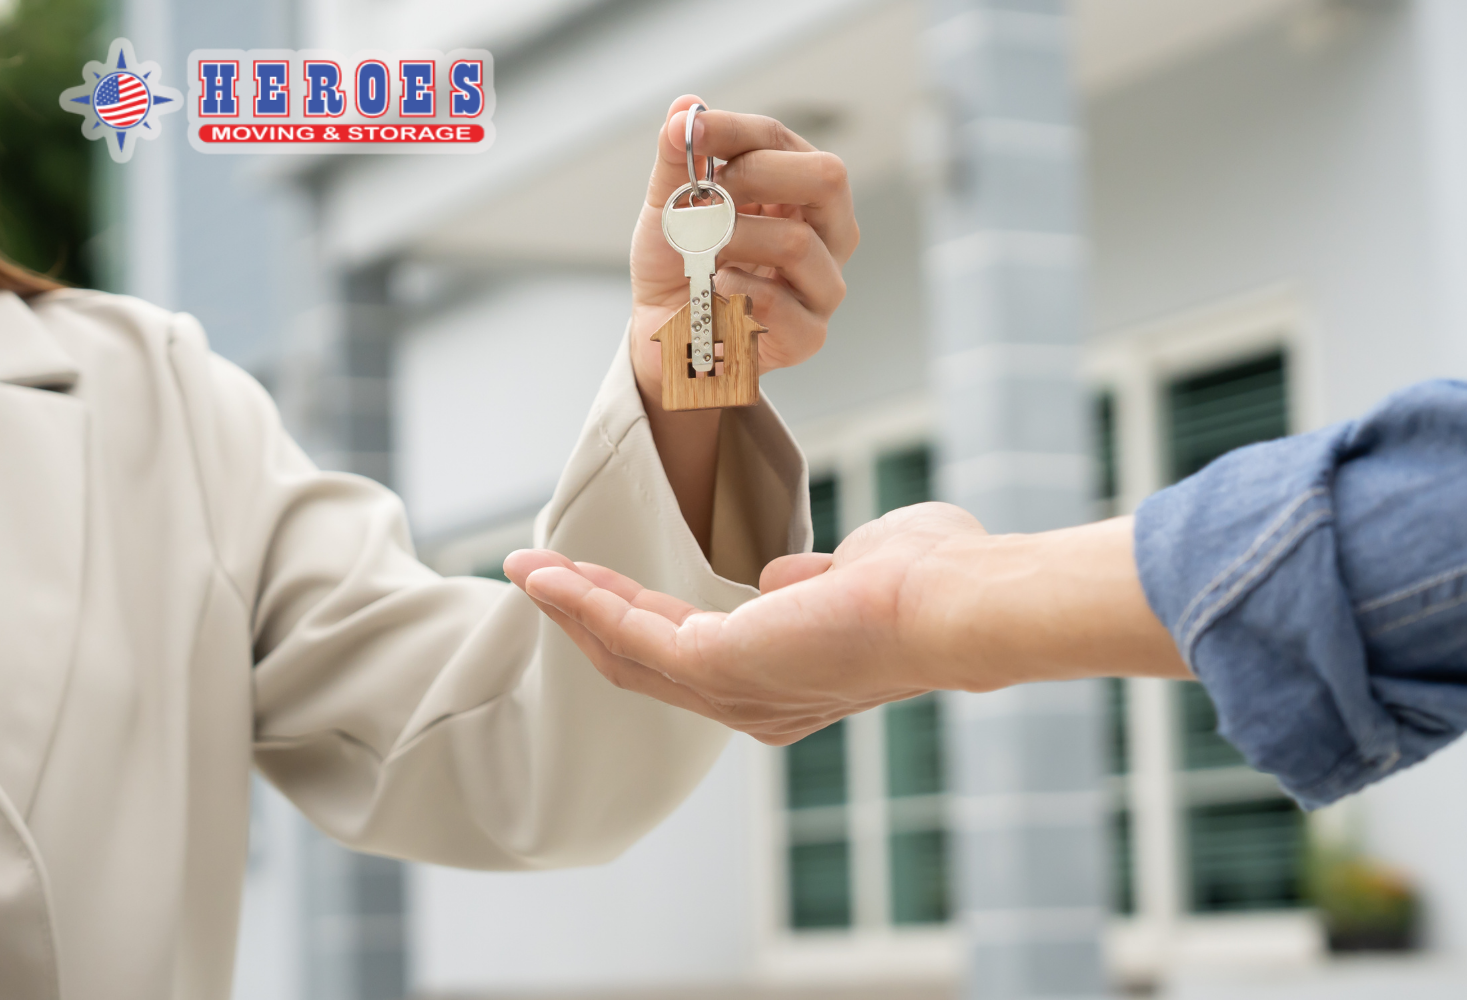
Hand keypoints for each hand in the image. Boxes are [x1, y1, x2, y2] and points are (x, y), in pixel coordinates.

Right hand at [504, 509, 1190, 744]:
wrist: (958, 600)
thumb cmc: (931, 580)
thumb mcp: (856, 573)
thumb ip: (812, 580)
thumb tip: (779, 577)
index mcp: (784, 680)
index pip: (691, 654)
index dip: (638, 617)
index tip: (595, 581)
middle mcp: (753, 702)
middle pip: (644, 663)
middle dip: (588, 616)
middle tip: (536, 575)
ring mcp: (734, 692)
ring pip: (628, 652)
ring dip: (575, 607)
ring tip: (527, 569)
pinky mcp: (720, 666)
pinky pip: (633, 635)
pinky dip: (587, 603)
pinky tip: (551, 574)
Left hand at [628, 96, 858, 556]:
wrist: (664, 335)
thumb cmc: (677, 265)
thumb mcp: (668, 207)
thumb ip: (676, 160)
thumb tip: (684, 108)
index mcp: (797, 186)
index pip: (779, 139)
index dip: (734, 131)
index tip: (690, 133)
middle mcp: (826, 230)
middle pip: (827, 178)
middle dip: (752, 181)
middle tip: (704, 202)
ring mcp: (824, 283)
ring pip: (798, 243)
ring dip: (733, 244)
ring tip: (703, 256)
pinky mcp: (809, 334)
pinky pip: (782, 304)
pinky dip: (736, 295)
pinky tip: (716, 295)